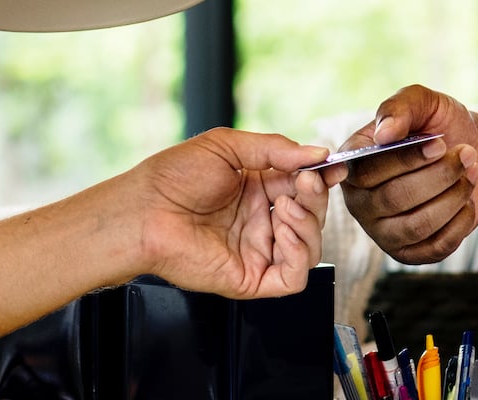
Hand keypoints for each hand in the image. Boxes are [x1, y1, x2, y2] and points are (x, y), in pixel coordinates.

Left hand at [130, 128, 344, 298]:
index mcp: (257, 189)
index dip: (321, 177)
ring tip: (287, 207)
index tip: (332, 165)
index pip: (303, 186)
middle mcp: (260, 221)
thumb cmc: (172, 178)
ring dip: (309, 225)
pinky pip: (293, 276)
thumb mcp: (227, 146)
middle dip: (315, 198)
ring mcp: (257, 250)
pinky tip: (285, 232)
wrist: (144, 211)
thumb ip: (275, 149)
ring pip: (310, 247)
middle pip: (312, 216)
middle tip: (305, 182)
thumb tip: (317, 152)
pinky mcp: (251, 278)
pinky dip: (300, 255)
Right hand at [339, 84, 477, 263]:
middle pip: (394, 198)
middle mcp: (359, 201)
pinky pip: (436, 246)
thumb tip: (383, 133)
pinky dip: (461, 221)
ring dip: (454, 197)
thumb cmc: (441, 127)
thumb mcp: (424, 103)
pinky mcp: (408, 253)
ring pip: (417, 224)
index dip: (406, 159)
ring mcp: (382, 231)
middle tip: (465, 155)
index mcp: (352, 165)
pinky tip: (466, 200)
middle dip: (439, 175)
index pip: (367, 170)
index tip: (439, 144)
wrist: (474, 156)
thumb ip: (400, 107)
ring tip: (469, 174)